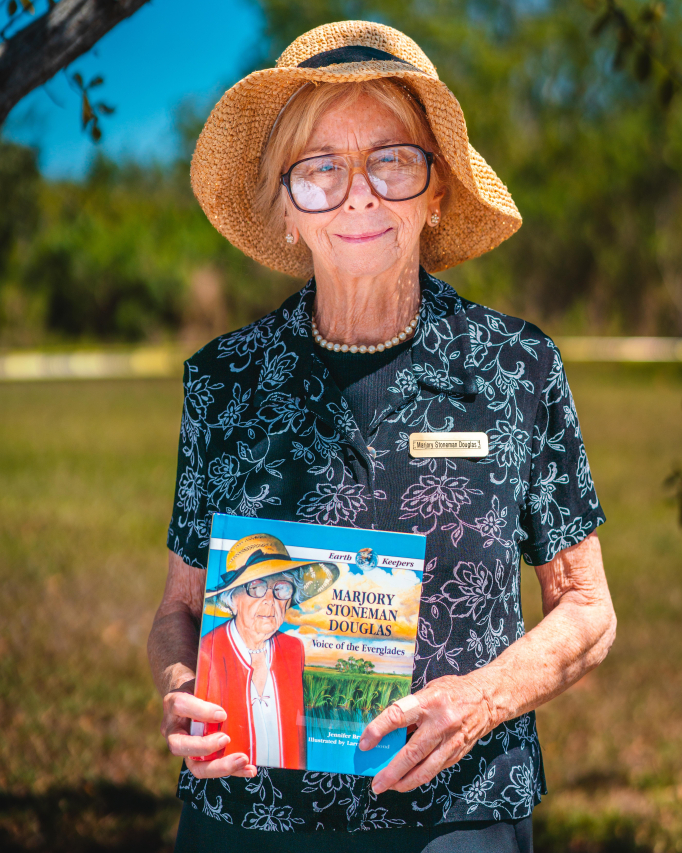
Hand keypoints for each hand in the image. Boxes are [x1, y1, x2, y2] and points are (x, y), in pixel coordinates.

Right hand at [161, 680, 257, 778]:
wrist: (192, 696)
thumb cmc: (202, 686)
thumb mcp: (204, 679)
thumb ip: (216, 682)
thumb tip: (245, 678)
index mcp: (174, 703)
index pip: (181, 706)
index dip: (201, 711)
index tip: (222, 714)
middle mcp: (173, 730)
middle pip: (179, 745)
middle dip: (203, 746)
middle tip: (226, 739)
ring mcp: (184, 748)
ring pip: (194, 766)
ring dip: (220, 767)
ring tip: (243, 760)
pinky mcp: (197, 760)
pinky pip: (212, 770)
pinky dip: (233, 771)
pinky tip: (250, 769)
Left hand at [359, 674, 493, 793]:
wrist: (487, 700)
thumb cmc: (453, 691)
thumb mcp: (429, 690)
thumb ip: (410, 708)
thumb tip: (388, 729)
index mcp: (428, 702)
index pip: (397, 716)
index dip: (378, 730)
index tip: (365, 743)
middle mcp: (440, 723)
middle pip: (411, 752)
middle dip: (392, 771)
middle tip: (376, 783)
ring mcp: (451, 741)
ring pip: (425, 769)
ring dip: (405, 782)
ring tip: (390, 787)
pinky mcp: (457, 753)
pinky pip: (435, 769)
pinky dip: (420, 777)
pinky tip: (409, 780)